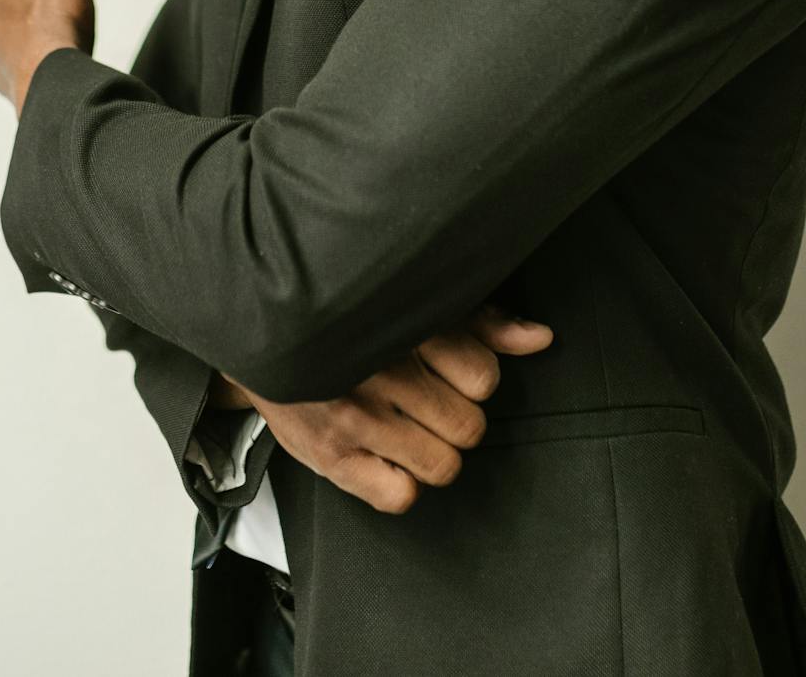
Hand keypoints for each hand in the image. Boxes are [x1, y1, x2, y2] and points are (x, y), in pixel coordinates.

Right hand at [220, 304, 553, 513]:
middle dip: (454, 418)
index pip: (483, 377)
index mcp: (408, 325)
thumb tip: (540, 338)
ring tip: (406, 429)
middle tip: (424, 402)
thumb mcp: (416, 307)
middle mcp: (382, 370)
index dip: (473, 380)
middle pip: (470, 427)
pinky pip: (401, 497)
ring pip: (444, 465)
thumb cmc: (351, 322)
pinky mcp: (331, 455)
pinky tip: (385, 456)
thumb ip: (482, 321)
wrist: (265, 335)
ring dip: (433, 453)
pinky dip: (401, 484)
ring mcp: (355, 415)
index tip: (447, 371)